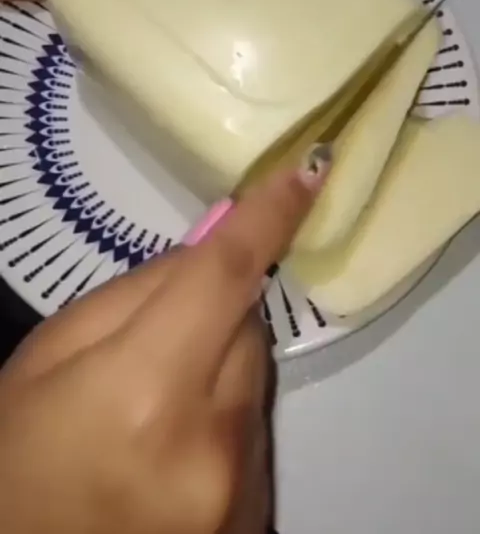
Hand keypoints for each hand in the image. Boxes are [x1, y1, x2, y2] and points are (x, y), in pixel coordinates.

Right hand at [0, 161, 327, 533]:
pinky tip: (174, 448)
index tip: (310, 171)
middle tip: (155, 344)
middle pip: (248, 330)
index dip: (270, 218)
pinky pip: (256, 432)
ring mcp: (241, 492)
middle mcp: (212, 444)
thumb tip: (211, 249)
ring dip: (221, 372)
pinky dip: (226, 421)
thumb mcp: (47, 360)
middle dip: (216, 315)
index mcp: (145, 394)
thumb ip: (134, 296)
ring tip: (154, 413)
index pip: (226, 278)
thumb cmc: (14, 463)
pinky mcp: (255, 519)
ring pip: (256, 380)